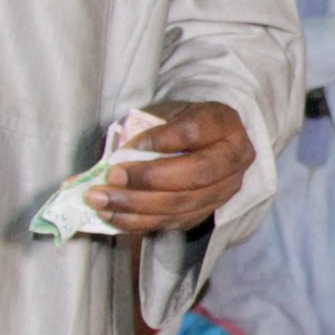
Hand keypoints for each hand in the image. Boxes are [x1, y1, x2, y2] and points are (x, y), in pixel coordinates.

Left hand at [90, 101, 253, 233]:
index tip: (127, 146)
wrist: (203, 144)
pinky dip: (138, 222)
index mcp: (224, 123)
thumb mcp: (167, 112)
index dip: (159, 140)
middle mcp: (234, 159)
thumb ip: (146, 128)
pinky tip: (112, 215)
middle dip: (148, 178)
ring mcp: (224, 191)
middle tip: (111, 177)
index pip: (193, 132)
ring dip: (136, 205)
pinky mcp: (206, 213)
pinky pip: (172, 222)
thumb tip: (113, 157)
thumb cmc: (179, 122)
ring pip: (182, 204)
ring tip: (101, 200)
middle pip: (194, 174)